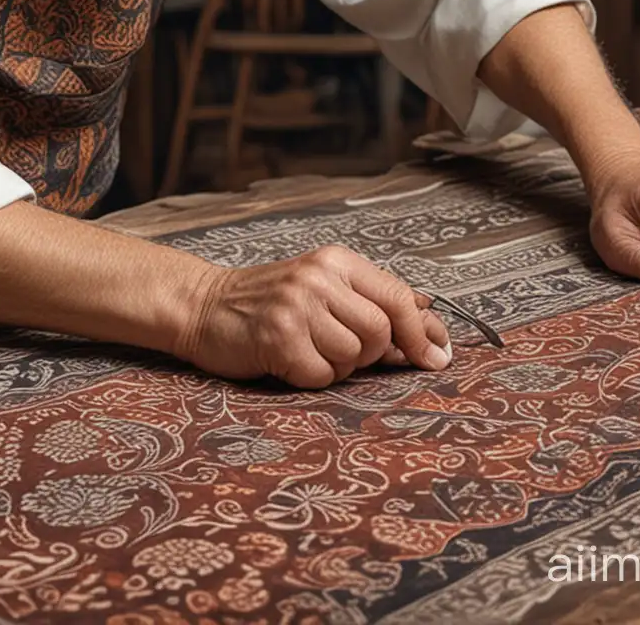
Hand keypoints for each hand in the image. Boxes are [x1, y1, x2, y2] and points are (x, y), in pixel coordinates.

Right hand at [175, 246, 451, 388]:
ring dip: (336, 366)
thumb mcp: (322, 287)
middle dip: (369, 352)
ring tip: (306, 348)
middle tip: (336, 347)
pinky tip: (288, 360)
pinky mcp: (278, 339)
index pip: (398, 297)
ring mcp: (297, 308)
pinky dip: (310, 378)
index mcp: (336, 262)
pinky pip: (322, 377)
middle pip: (380, 332)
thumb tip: (431, 324)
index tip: (436, 356)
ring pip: (353, 357)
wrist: (202, 306)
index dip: (423, 332)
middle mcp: (318, 279)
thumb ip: (371, 301)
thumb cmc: (268, 303)